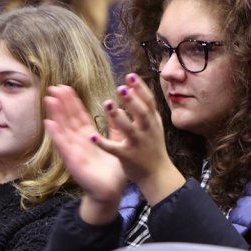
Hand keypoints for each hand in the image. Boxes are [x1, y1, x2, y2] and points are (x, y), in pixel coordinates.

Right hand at [45, 85, 126, 223]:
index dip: (72, 102)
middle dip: (61, 103)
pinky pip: (63, 145)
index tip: (66, 87)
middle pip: (68, 118)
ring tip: (49, 99)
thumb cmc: (112, 171)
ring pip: (63, 128)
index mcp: (89, 137)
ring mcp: (74, 150)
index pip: (79, 115)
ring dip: (56, 114)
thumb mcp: (114, 144)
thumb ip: (113, 128)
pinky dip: (56, 134)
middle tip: (53, 87)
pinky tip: (49, 123)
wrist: (110, 192)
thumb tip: (114, 109)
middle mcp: (79, 142)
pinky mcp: (72, 160)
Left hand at [91, 74, 184, 205]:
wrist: (158, 174)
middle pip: (141, 113)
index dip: (140, 88)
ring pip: (129, 129)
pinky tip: (92, 137)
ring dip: (118, 117)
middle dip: (132, 100)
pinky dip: (103, 143)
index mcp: (153, 121)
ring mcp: (138, 144)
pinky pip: (114, 149)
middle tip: (121, 88)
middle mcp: (147, 130)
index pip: (148, 101)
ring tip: (108, 104)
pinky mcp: (127, 156)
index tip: (130, 76)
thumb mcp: (153, 126)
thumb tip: (134, 87)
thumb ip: (144, 109)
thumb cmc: (153, 147)